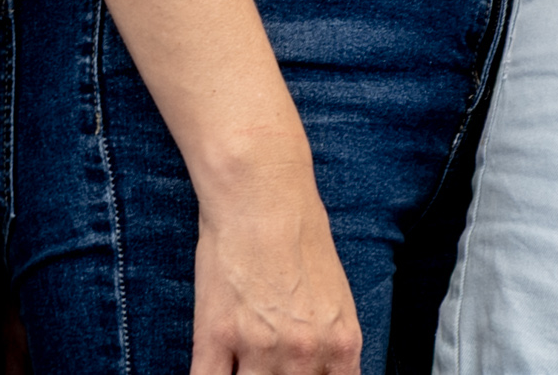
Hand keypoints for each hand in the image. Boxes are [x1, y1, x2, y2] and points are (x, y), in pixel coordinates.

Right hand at [190, 175, 362, 374]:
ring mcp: (259, 347)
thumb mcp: (336, 301)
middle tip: (268, 370)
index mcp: (341, 343)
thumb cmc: (302, 242)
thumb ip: (330, 347)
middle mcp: (305, 351)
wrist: (264, 200)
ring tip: (242, 365)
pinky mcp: (215, 337)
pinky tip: (215, 369)